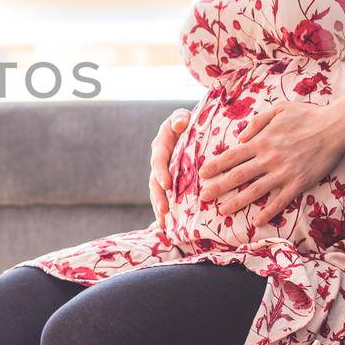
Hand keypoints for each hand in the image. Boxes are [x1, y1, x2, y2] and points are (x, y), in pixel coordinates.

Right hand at [147, 108, 189, 228]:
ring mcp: (163, 173)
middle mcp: (159, 161)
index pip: (158, 160)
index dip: (161, 173)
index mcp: (161, 145)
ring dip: (160, 209)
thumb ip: (180, 118)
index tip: (167, 186)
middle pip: (154, 182)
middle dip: (158, 198)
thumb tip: (180, 124)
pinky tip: (167, 228)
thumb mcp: (182, 116)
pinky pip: (165, 198)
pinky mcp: (169, 182)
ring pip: (157, 193)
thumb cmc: (188, 121)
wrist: (190, 128)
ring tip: (164, 225)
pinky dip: (165, 212)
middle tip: (164, 211)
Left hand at [198, 100, 344, 225]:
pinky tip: (256, 221)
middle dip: (218, 187)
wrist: (334, 127)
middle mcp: (268, 159)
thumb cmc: (307, 115)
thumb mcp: (278, 109)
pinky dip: (267, 212)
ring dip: (236, 203)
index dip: (215, 166)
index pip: (231, 156)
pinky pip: (280, 201)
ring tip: (222, 211)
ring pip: (254, 191)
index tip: (202, 174)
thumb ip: (256, 122)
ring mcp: (283, 173)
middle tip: (203, 197)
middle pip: (237, 176)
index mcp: (261, 141)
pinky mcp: (298, 183)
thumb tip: (240, 137)